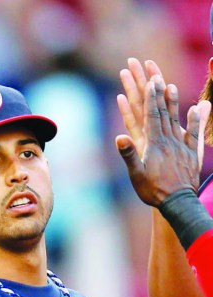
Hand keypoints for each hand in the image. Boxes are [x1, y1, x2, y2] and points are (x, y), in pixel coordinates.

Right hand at [116, 77, 210, 206]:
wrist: (178, 202)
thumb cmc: (153, 190)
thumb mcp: (136, 174)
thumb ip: (129, 154)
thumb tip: (120, 137)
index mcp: (155, 144)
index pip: (152, 115)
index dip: (152, 97)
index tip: (152, 80)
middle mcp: (169, 141)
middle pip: (162, 112)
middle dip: (158, 93)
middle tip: (155, 75)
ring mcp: (181, 146)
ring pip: (176, 118)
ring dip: (173, 101)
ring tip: (170, 85)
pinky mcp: (191, 153)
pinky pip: (193, 133)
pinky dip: (194, 119)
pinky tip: (195, 108)